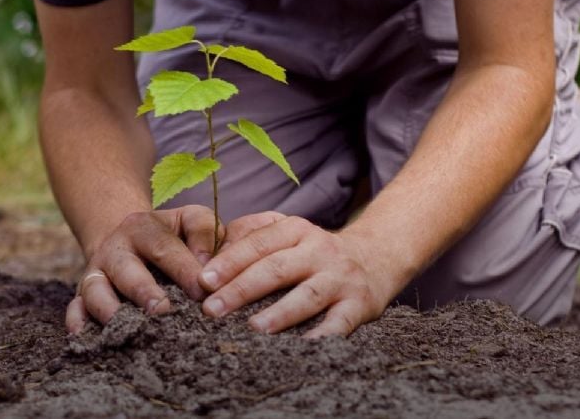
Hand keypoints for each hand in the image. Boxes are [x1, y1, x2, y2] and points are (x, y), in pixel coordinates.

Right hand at [66, 205, 222, 332]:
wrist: (129, 238)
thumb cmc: (171, 235)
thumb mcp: (189, 220)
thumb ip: (204, 233)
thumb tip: (207, 269)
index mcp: (143, 227)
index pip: (164, 247)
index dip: (184, 270)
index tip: (203, 292)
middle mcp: (115, 249)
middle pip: (126, 270)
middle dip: (144, 291)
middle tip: (163, 311)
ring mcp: (96, 272)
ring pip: (95, 290)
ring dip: (110, 310)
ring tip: (130, 328)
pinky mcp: (83, 294)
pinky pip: (74, 308)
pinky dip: (77, 321)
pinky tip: (85, 336)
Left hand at [198, 212, 392, 337]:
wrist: (376, 257)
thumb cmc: (313, 251)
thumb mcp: (287, 232)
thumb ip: (250, 235)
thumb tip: (209, 253)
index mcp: (295, 230)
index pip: (258, 244)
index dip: (229, 262)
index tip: (203, 281)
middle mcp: (319, 250)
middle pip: (276, 268)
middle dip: (241, 289)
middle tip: (212, 310)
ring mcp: (340, 278)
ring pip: (307, 295)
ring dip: (279, 313)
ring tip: (253, 328)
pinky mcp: (360, 305)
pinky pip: (340, 323)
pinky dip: (322, 336)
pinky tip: (301, 349)